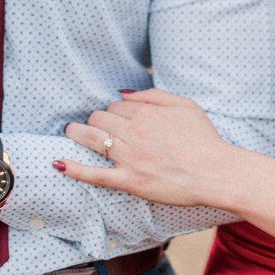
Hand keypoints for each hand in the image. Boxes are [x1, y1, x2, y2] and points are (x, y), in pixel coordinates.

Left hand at [57, 89, 235, 206]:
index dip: (114, 110)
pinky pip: (94, 175)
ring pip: (91, 139)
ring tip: (70, 131)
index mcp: (147, 114)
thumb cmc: (205, 139)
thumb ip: (154, 95)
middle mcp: (134, 133)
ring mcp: (129, 158)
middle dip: (95, 119)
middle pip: (100, 118)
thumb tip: (124, 93)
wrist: (216, 172)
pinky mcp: (128, 180)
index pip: (116, 105)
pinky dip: (74, 169)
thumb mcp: (186, 105)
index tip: (117, 117)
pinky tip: (58, 163)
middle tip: (95, 124)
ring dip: (77, 133)